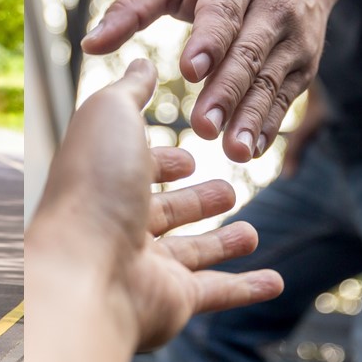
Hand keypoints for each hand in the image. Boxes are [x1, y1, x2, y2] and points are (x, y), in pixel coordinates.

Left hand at [28, 59, 283, 351]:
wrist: (86, 269)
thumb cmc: (95, 184)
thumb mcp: (112, 115)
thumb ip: (130, 90)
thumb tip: (139, 62)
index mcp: (101, 179)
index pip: (135, 168)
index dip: (161, 160)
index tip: (188, 155)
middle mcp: (118, 222)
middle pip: (164, 212)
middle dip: (195, 200)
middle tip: (229, 188)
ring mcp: (145, 264)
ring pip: (191, 252)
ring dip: (222, 242)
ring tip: (251, 230)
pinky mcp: (173, 299)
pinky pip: (217, 292)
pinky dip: (247, 287)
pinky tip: (276, 280)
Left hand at [81, 0, 340, 162]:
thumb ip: (132, 9)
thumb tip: (89, 45)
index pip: (221, 13)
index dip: (207, 42)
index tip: (188, 71)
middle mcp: (273, 6)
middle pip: (248, 53)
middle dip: (226, 91)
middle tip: (202, 127)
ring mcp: (294, 37)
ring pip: (271, 81)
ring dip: (252, 118)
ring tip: (234, 151)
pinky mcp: (306, 64)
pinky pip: (287, 97)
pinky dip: (270, 125)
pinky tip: (252, 150)